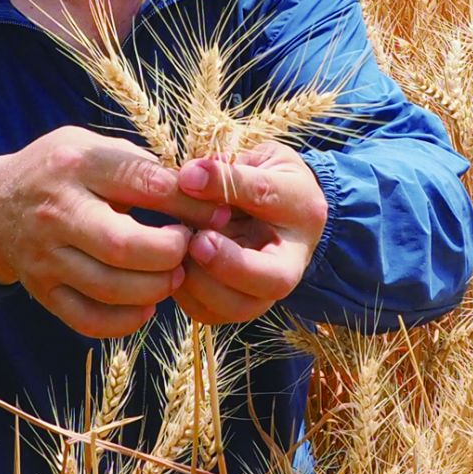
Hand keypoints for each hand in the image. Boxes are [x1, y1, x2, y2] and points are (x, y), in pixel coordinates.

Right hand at [0, 128, 212, 340]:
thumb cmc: (61, 172)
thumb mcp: (94, 149)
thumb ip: (142, 168)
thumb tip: (206, 195)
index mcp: (77, 165)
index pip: (142, 185)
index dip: (189, 205)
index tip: (217, 215)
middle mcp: (57, 212)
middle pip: (123, 245)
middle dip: (170, 254)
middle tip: (189, 250)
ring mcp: (45, 257)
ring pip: (109, 287)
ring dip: (154, 288)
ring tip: (173, 276)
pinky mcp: (42, 291)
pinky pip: (88, 319)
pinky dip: (125, 320)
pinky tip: (144, 306)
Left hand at [173, 142, 327, 325]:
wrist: (274, 210)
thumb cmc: (262, 178)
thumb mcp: (256, 160)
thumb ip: (227, 170)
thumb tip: (188, 177)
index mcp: (299, 208)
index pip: (267, 196)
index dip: (227, 186)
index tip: (189, 178)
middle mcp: (293, 258)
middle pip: (274, 280)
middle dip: (230, 264)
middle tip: (196, 241)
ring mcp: (267, 290)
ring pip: (240, 306)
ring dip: (201, 282)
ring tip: (177, 251)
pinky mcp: (239, 305)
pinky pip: (211, 313)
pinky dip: (185, 293)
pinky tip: (173, 267)